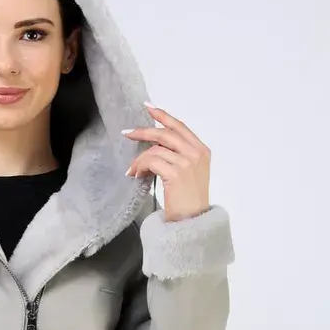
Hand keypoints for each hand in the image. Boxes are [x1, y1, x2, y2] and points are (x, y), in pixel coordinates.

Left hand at [123, 103, 210, 221]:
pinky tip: (136, 175)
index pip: (180, 127)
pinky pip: (151, 161)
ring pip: (155, 148)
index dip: (163, 116)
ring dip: (139, 158)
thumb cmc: (189, 203)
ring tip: (133, 170)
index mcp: (202, 150)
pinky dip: (140, 166)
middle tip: (127, 133)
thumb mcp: (190, 174)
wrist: (193, 222)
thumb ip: (179, 157)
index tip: (148, 107)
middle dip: (144, 131)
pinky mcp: (176, 173)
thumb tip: (155, 147)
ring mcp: (187, 162)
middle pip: (165, 133)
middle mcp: (196, 153)